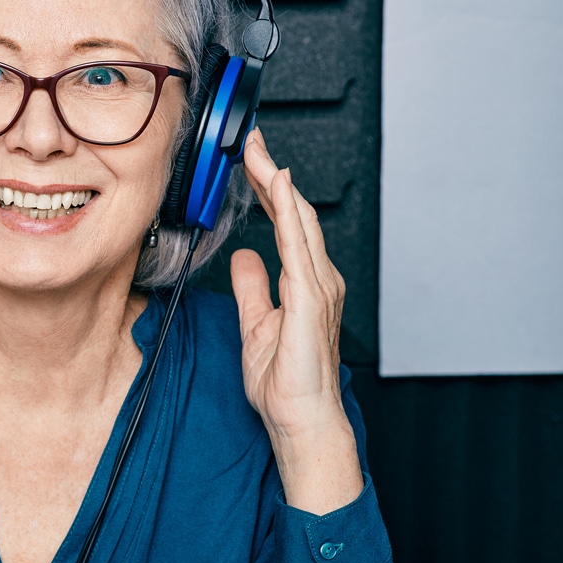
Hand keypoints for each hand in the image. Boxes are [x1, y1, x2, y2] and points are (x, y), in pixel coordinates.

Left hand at [230, 128, 360, 512]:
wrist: (303, 423)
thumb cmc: (287, 386)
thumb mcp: (257, 327)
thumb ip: (253, 290)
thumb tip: (245, 258)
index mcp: (304, 285)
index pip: (285, 225)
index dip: (269, 191)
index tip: (251, 161)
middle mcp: (317, 280)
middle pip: (294, 214)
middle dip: (272, 174)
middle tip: (251, 140)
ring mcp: (318, 288)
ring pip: (299, 222)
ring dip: (278, 184)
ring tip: (258, 152)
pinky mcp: (311, 301)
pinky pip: (300, 247)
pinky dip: (290, 214)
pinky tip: (280, 188)